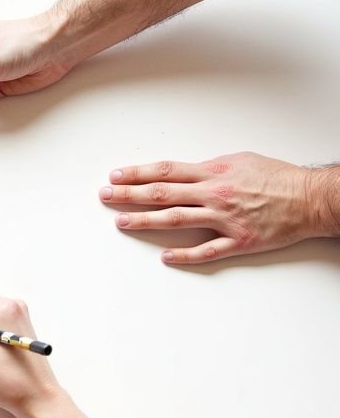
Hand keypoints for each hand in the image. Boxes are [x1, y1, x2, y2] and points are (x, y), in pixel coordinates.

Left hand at [100, 152, 334, 263]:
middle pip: (163, 193)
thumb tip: (183, 173)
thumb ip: (208, 168)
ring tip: (121, 221)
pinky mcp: (239, 240)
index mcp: (213, 172)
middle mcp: (215, 194)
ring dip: (145, 221)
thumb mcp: (239, 160)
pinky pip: (207, 251)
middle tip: (105, 195)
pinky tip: (165, 257)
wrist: (310, 198)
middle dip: (130, 194)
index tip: (115, 175)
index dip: (137, 174)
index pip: (166, 170)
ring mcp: (225, 219)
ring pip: (177, 220)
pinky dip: (185, 255)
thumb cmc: (276, 177)